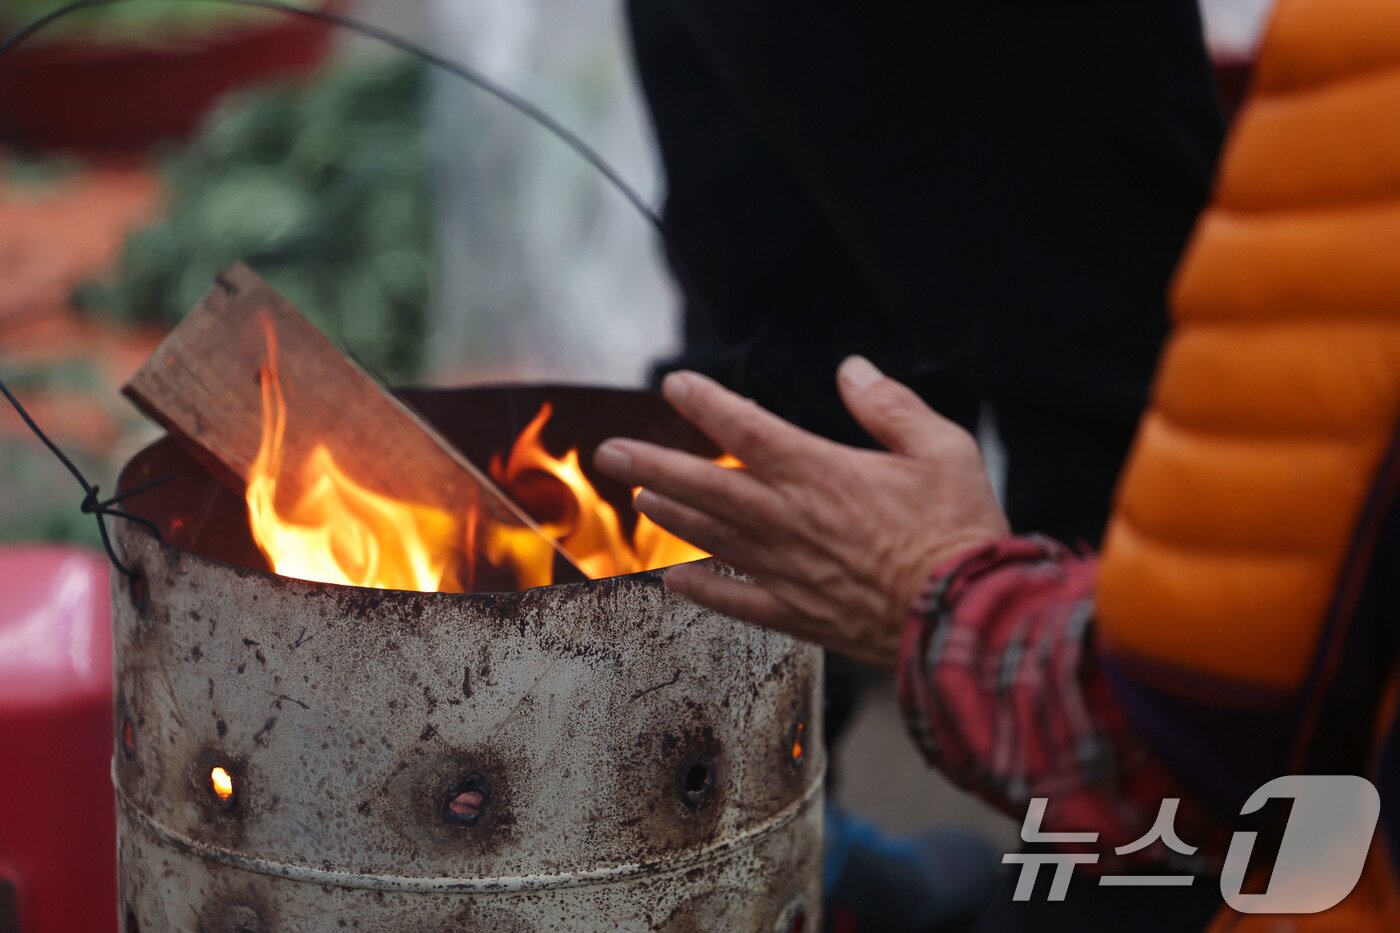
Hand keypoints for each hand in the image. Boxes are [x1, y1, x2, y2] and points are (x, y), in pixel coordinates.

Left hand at [593, 356, 1008, 668]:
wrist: (962, 618)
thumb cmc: (958, 531)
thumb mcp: (942, 448)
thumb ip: (889, 406)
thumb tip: (851, 369)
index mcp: (818, 471)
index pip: (745, 427)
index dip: (704, 402)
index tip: (674, 384)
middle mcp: (787, 518)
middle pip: (703, 485)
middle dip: (651, 465)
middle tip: (609, 453)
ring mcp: (785, 569)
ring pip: (710, 537)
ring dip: (671, 517)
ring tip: (641, 501)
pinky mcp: (795, 613)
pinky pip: (734, 601)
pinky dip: (700, 590)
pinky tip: (675, 582)